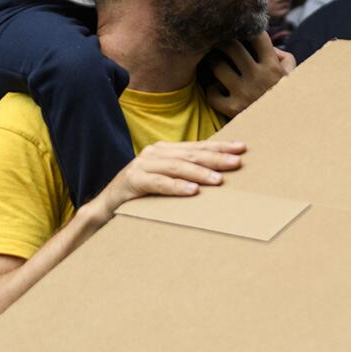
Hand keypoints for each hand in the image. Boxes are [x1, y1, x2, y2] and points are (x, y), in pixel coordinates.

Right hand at [88, 139, 246, 225]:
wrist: (108, 205)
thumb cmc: (143, 194)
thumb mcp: (166, 180)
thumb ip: (186, 173)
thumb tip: (220, 175)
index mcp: (166, 150)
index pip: (198, 146)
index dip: (220, 146)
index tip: (242, 148)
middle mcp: (155, 153)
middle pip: (191, 154)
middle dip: (215, 157)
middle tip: (236, 162)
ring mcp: (143, 165)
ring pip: (177, 167)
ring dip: (199, 173)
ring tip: (218, 180)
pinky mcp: (133, 180)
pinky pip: (158, 183)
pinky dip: (176, 187)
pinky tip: (192, 191)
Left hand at [204, 32, 291, 117]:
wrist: (287, 132)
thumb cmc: (287, 99)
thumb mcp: (291, 76)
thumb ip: (283, 56)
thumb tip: (268, 45)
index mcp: (273, 67)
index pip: (256, 35)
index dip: (246, 29)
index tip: (239, 30)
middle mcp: (258, 78)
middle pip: (230, 46)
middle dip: (223, 41)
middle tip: (218, 41)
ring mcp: (244, 94)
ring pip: (217, 66)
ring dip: (214, 62)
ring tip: (215, 62)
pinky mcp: (232, 110)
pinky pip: (211, 93)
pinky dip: (212, 89)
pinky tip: (218, 89)